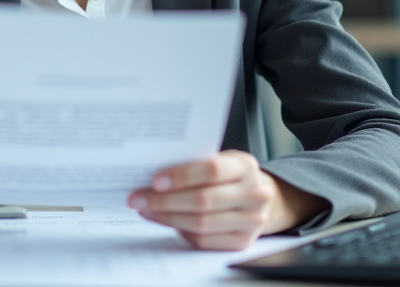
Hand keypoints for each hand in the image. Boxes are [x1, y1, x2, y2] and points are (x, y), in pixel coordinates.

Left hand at [127, 150, 326, 249]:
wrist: (260, 196)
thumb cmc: (231, 174)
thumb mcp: (222, 159)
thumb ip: (196, 164)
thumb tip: (155, 176)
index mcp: (246, 166)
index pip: (212, 170)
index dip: (182, 176)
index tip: (156, 181)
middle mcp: (254, 193)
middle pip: (203, 200)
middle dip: (165, 201)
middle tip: (139, 198)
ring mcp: (252, 220)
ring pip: (201, 223)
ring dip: (168, 218)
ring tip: (147, 210)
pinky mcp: (243, 241)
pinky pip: (205, 240)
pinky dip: (181, 231)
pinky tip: (165, 221)